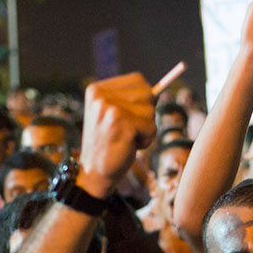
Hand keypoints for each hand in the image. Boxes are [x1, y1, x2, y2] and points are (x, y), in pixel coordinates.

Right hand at [77, 73, 157, 196]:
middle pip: (148, 94)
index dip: (145, 99)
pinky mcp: (122, 124)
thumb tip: (158, 91)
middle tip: (128, 130)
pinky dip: (146, 141)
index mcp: (97, 89)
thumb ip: (130, 100)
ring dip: (146, 129)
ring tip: (127, 139)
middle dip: (146, 115)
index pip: (138, 80)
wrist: (94, 172)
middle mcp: (101, 96)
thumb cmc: (108, 144)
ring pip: (151, 112)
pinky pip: (152, 128)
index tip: (132, 116)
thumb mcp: (113, 115)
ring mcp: (110, 109)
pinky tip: (129, 146)